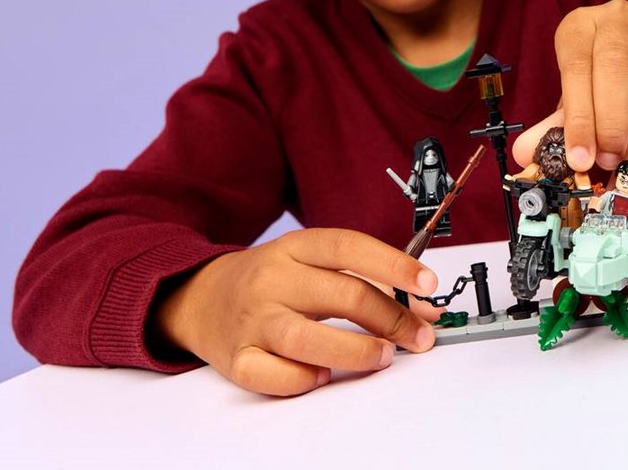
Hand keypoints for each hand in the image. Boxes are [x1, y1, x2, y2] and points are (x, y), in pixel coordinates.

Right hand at [151, 228, 439, 395]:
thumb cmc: (271, 281)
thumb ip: (366, 281)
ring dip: (356, 351)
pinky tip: (322, 376)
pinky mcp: (235, 357)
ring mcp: (252, 319)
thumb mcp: (313, 265)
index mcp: (295, 247)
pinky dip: (302, 379)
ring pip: (307, 337)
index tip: (427, 284)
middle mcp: (273, 279)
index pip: (350, 247)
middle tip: (418, 336)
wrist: (199, 297)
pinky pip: (272, 375)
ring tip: (383, 356)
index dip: (394, 264)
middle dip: (391, 319)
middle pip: (342, 295)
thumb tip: (424, 309)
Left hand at [513, 0, 627, 177]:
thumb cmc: (599, 75)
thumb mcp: (574, 90)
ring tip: (627, 176)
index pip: (578, 65)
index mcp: (582, 24)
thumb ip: (553, 123)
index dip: (579, 116)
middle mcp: (621, 21)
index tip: (579, 158)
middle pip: (617, 70)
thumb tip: (527, 154)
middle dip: (611, 127)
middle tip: (606, 166)